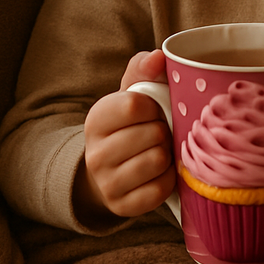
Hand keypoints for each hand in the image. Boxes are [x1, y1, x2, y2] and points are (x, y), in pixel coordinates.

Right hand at [75, 49, 175, 222]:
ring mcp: (107, 183)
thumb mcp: (132, 92)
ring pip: (157, 161)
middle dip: (164, 131)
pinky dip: (168, 179)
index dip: (154, 106)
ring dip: (167, 155)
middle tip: (159, 133)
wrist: (111, 170)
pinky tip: (160, 173)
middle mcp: (95, 153)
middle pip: (153, 134)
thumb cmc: (131, 124)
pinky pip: (160, 189)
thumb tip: (158, 56)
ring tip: (159, 151)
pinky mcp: (122, 206)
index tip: (153, 110)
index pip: (135, 105)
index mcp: (97, 119)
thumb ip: (143, 67)